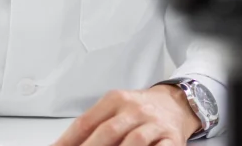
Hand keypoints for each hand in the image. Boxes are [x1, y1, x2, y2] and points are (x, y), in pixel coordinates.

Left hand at [51, 86, 200, 145]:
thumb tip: (66, 144)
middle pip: (108, 131)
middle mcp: (134, 109)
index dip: (68, 141)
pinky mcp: (171, 138)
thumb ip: (93, 126)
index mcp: (115, 100)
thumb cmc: (138, 110)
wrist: (175, 103)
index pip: (86, 122)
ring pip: (134, 142)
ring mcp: (154, 124)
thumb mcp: (114, 108)